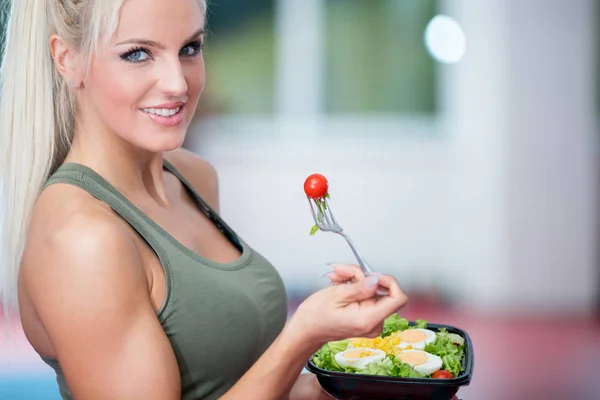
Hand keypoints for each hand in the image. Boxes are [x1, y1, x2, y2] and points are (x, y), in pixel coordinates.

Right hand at [288, 264, 407, 345]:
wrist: (305, 331)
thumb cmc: (315, 316)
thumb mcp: (336, 295)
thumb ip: (360, 287)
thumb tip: (377, 279)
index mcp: (368, 319)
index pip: (397, 298)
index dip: (388, 282)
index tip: (372, 274)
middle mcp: (374, 324)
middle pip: (382, 292)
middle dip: (362, 277)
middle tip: (342, 271)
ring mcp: (371, 322)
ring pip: (372, 291)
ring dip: (355, 280)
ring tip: (336, 277)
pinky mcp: (366, 318)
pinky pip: (366, 297)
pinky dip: (354, 287)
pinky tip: (339, 284)